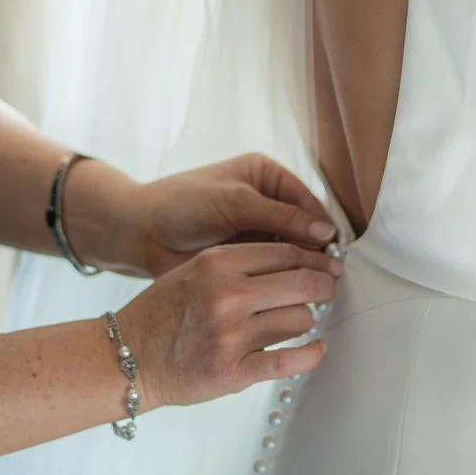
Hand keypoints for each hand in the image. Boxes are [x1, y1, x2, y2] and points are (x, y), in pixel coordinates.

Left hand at [68, 154, 338, 277]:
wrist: (140, 232)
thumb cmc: (182, 204)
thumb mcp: (234, 203)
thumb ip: (279, 217)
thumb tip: (325, 233)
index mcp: (266, 176)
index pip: (307, 203)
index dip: (322, 229)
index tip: (335, 255)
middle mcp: (266, 202)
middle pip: (304, 230)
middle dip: (314, 253)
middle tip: (331, 280)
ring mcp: (255, 233)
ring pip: (290, 254)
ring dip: (300, 272)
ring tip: (315, 293)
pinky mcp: (244, 260)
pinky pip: (272, 272)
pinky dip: (281, 284)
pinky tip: (291, 298)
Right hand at [111, 242, 340, 408]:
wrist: (127, 357)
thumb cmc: (162, 313)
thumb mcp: (195, 270)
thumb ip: (239, 264)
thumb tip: (297, 262)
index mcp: (218, 263)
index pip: (287, 253)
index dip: (316, 259)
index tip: (328, 265)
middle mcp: (227, 295)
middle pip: (302, 283)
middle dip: (324, 286)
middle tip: (328, 290)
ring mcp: (230, 335)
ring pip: (299, 319)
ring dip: (304, 321)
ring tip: (294, 322)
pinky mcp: (232, 372)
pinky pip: (289, 360)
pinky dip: (310, 355)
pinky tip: (315, 350)